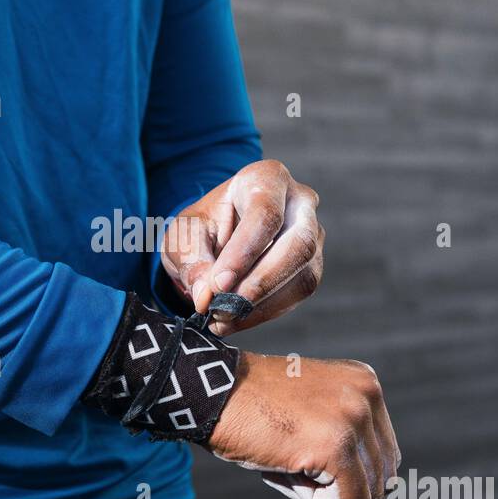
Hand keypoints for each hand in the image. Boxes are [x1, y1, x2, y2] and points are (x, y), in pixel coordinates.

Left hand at [161, 159, 322, 335]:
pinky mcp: (312, 266)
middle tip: (224, 308)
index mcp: (267, 179)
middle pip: (299, 243)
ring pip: (304, 274)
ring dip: (263, 304)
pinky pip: (298, 294)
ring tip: (223, 318)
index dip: (244, 252)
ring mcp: (313, 235)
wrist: (215, 238)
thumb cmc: (202, 227)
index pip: (266, 214)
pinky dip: (266, 312)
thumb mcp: (183, 236)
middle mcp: (300, 203)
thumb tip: (206, 296)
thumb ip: (192, 261)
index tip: (217, 284)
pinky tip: (236, 319)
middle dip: (260, 282)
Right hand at [206, 352, 398, 498]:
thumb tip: (371, 497)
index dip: (352, 475)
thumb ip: (341, 439)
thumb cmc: (250, 408)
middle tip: (296, 475)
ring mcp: (354, 419)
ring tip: (287, 470)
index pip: (384, 452)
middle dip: (341, 487)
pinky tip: (287, 475)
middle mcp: (367, 395)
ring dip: (326, 495)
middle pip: (382, 474)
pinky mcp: (337, 446)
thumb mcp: (308, 411)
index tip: (312, 471)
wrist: (211, 393)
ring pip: (368, 492)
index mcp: (364, 382)